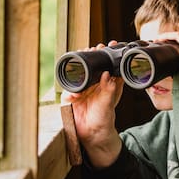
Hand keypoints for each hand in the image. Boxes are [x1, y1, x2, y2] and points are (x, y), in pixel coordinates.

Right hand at [61, 44, 123, 166]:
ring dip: (78, 68)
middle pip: (91, 66)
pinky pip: (69, 90)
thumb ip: (109, 90)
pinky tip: (73, 96)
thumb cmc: (104, 119)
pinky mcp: (72, 97)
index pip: (107, 65)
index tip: (107, 45)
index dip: (107, 55)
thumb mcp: (108, 103)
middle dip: (90, 56)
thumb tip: (107, 74)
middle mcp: (94, 84)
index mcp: (106, 84)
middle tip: (89, 49)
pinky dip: (70, 91)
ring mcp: (82, 89)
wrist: (92, 134)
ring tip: (78, 65)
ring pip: (79, 74)